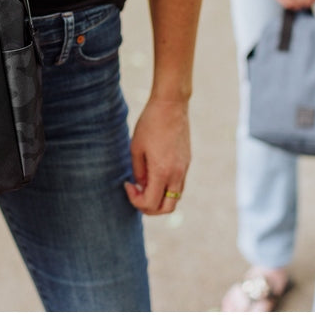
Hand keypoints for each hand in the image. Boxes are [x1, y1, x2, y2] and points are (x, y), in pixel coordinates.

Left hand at [124, 98, 189, 214]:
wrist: (171, 106)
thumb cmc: (150, 124)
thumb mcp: (136, 148)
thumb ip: (138, 172)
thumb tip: (142, 186)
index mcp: (162, 172)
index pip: (150, 204)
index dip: (135, 200)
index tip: (128, 184)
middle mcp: (177, 174)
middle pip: (167, 208)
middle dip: (149, 208)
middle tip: (137, 195)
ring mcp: (184, 169)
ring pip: (175, 198)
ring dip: (159, 198)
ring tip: (144, 184)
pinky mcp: (187, 162)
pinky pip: (178, 185)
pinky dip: (166, 188)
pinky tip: (154, 175)